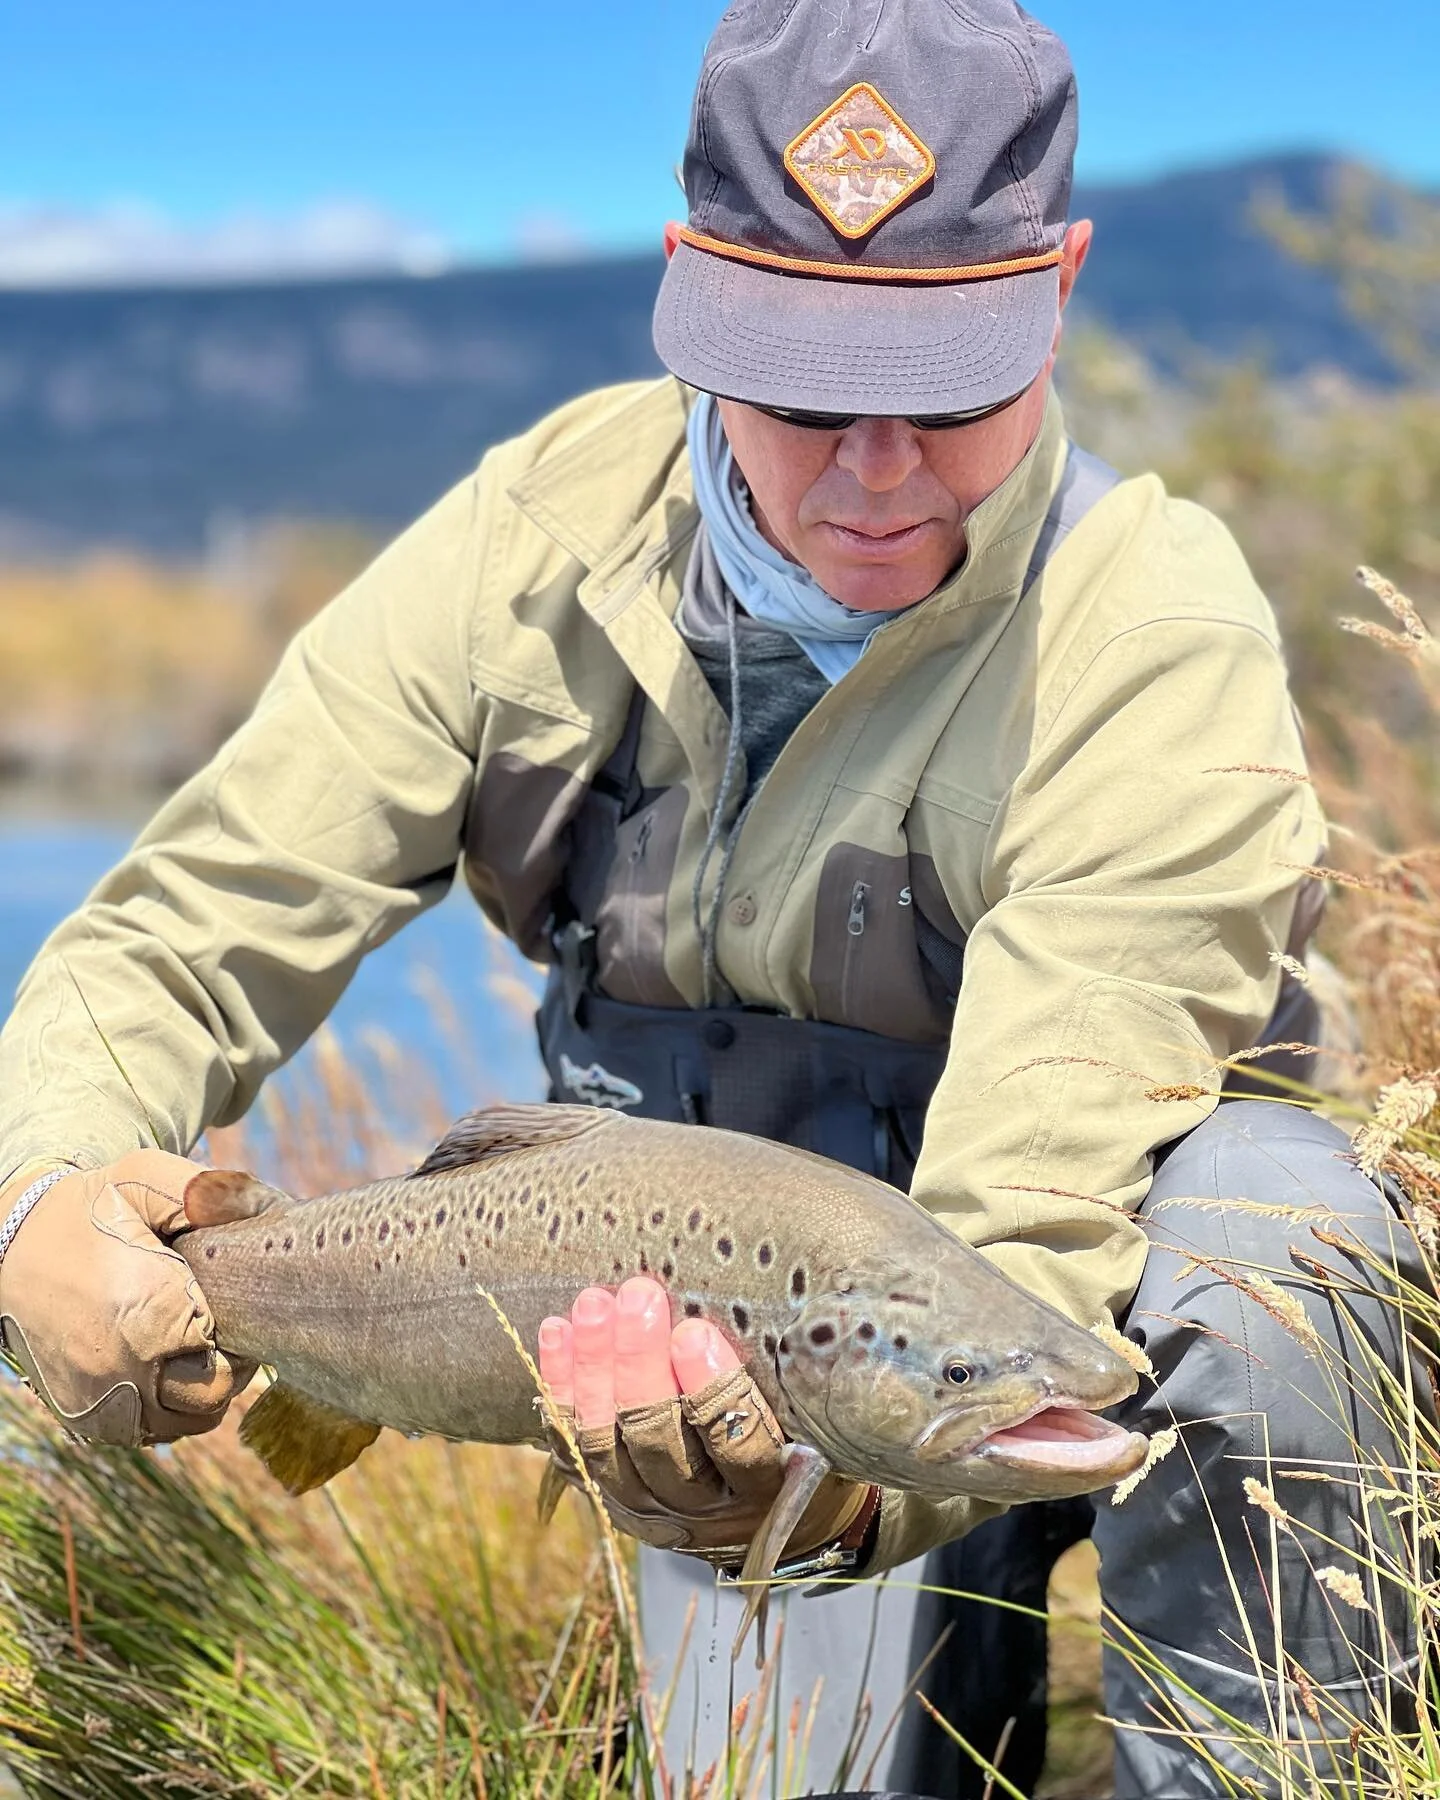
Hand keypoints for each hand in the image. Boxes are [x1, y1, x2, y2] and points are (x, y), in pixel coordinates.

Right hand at [0, 1150, 275, 1446]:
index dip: (241, 1330)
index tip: (232, 1302)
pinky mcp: (80, 1416)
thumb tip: (277, 1208)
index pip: (231, 1354)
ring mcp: (99, 1401)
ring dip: (198, 1392)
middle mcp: (122, 1369)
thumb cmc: (87, 1208)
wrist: (5, 1244)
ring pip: (183, 1423)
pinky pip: (144, 1433)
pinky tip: (162, 1367)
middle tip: (218, 1326)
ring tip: (191, 1346)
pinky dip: (164, 1409)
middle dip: (227, 1362)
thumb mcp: (144, 1177)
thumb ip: (213, 1191)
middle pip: (212, 1394)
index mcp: (148, 1314)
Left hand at [537, 1275, 873, 1564]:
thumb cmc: (801, 1433)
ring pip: (605, 1445)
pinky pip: (570, 1443)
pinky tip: (556, 1330)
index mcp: (767, 1488)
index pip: (737, 1445)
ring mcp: (646, 1507)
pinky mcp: (606, 1495)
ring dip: (594, 1369)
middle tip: (637, 1297)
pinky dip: (561, 1386)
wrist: (767, 1508)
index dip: (712, 1390)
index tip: (694, 1333)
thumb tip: (785, 1272)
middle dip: (640, 1365)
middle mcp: (702, 1509)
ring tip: (593, 1304)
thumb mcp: (817, 1412)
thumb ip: (798, 1367)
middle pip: (659, 1442)